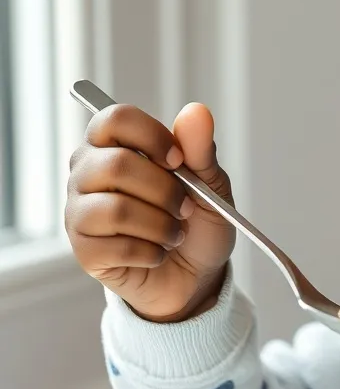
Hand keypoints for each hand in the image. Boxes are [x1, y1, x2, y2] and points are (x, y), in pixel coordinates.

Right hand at [65, 102, 235, 320]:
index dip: (151, 137)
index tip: (179, 161)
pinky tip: (157, 254)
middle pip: (116, 165)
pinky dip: (152, 253)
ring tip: (175, 235)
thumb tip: (197, 111)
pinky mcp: (84, 250)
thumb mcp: (210, 186)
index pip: (115, 118)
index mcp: (114, 146)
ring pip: (117, 209)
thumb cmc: (197, 225)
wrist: (197, 277)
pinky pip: (117, 246)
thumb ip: (200, 151)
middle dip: (165, 191)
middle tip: (185, 209)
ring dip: (161, 226)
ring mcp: (80, 212)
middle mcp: (88, 173)